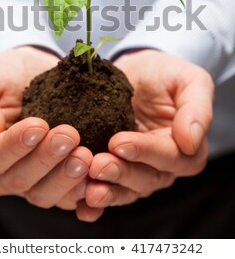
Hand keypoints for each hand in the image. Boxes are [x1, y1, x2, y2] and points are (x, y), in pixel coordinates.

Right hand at [0, 46, 91, 209]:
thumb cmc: (3, 76)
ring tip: (85, 155)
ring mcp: (31, 182)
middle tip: (69, 136)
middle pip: (19, 180)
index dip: (13, 146)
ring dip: (66, 177)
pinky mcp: (58, 182)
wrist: (35, 73)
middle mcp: (1, 175)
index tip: (38, 125)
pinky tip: (98, 176)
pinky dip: (84, 191)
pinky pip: (70, 197)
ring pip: (44, 194)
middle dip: (46, 159)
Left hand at [76, 50, 213, 221]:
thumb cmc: (166, 74)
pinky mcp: (114, 172)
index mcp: (187, 148)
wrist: (136, 70)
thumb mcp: (189, 81)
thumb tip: (190, 141)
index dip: (145, 152)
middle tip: (97, 164)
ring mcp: (137, 172)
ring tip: (87, 187)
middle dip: (121, 173)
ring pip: (126, 191)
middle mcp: (163, 167)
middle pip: (146, 179)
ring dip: (107, 191)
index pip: (170, 156)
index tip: (118, 142)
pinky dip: (94, 203)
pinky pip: (107, 190)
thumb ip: (197, 109)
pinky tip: (81, 206)